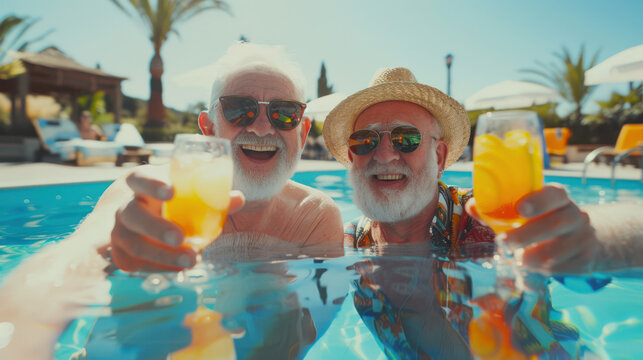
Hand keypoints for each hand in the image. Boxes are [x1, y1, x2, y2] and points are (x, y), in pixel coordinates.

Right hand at [110, 166, 244, 271]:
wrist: (130, 213)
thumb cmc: (164, 198)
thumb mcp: (181, 188)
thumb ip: (208, 192)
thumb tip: (238, 199)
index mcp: (139, 182)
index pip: (140, 179)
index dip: (153, 185)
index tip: (172, 192)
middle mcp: (123, 206)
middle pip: (132, 215)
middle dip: (156, 228)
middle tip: (180, 237)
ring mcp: (118, 231)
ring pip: (134, 245)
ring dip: (163, 255)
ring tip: (191, 260)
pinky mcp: (121, 254)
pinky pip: (137, 264)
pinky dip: (160, 267)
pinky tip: (180, 268)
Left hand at [467, 184, 599, 274]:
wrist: (586, 239)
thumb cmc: (544, 221)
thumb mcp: (528, 211)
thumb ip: (499, 209)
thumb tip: (472, 206)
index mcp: (559, 198)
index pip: (555, 194)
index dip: (538, 201)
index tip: (520, 209)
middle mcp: (575, 215)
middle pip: (552, 226)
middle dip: (523, 237)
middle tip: (503, 242)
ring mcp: (583, 239)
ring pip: (552, 254)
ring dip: (529, 259)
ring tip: (521, 256)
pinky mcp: (585, 261)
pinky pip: (557, 271)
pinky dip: (540, 271)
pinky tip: (537, 266)